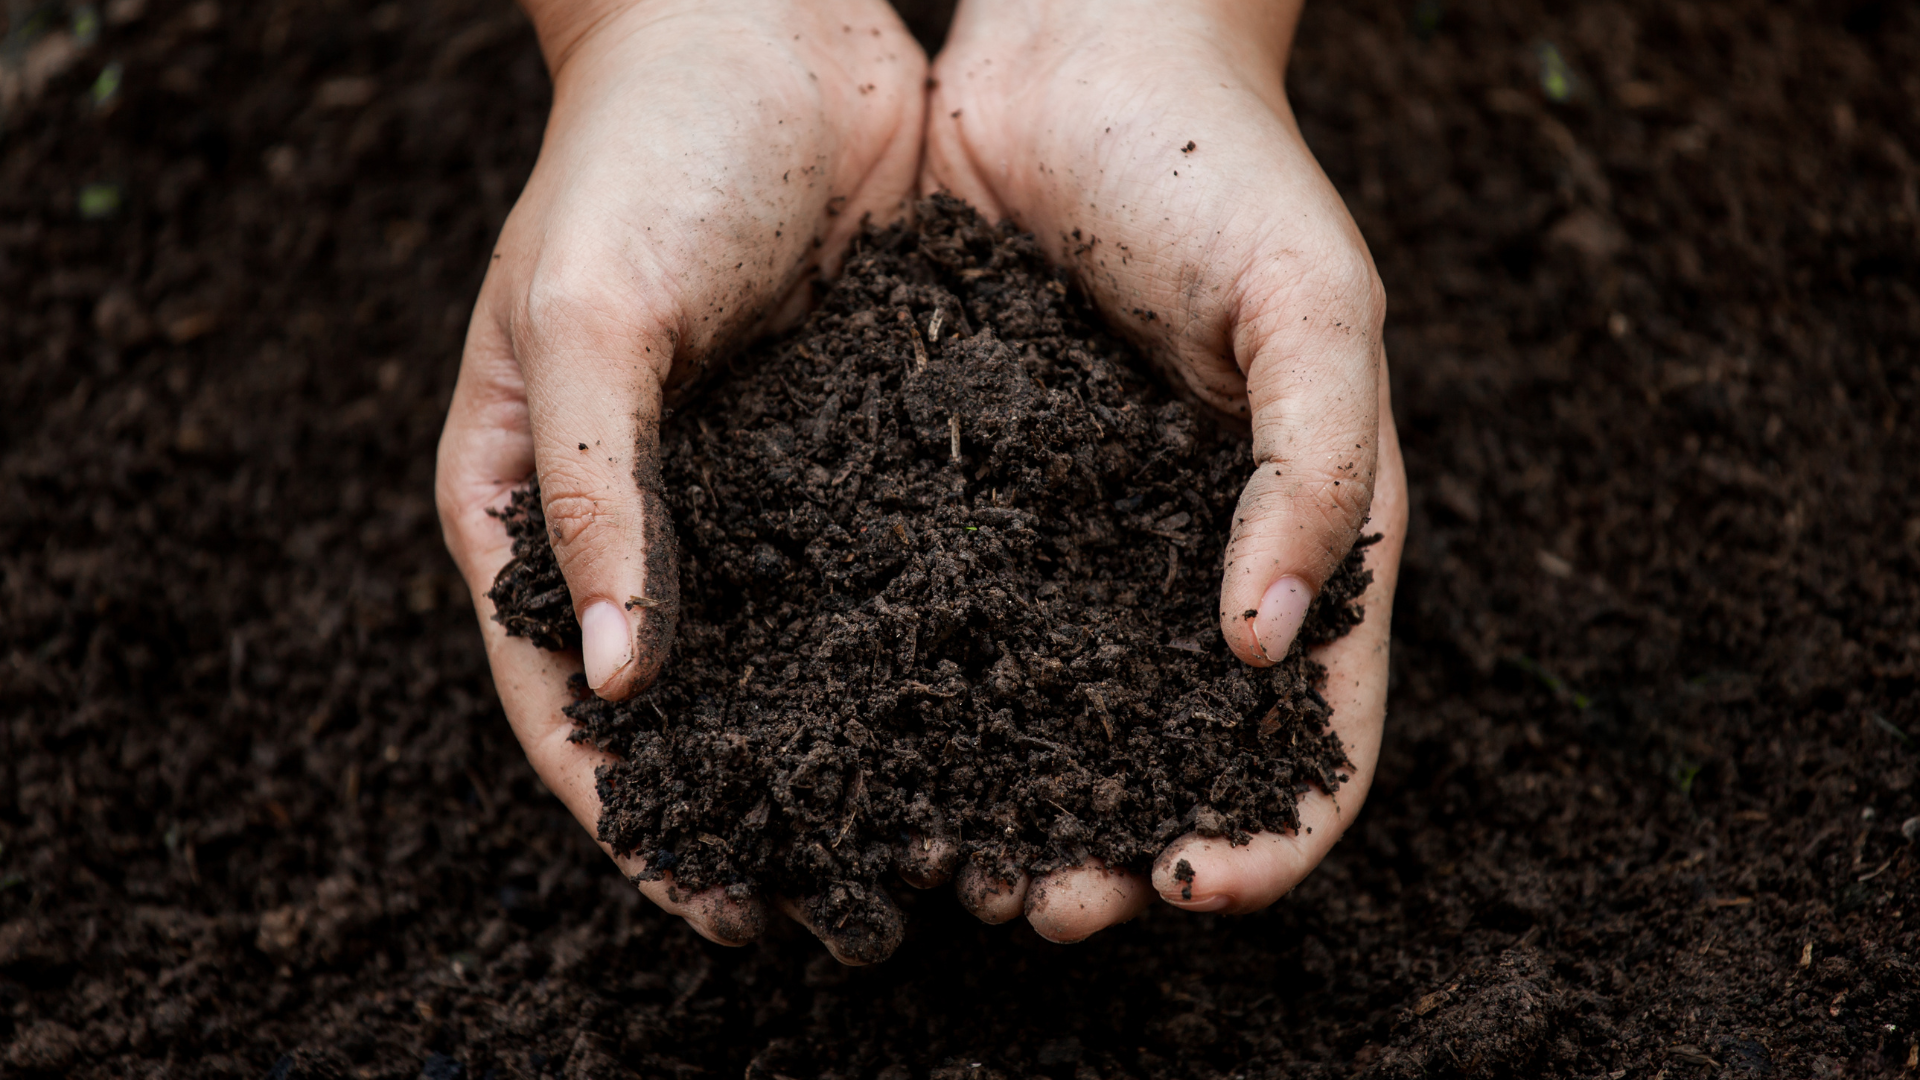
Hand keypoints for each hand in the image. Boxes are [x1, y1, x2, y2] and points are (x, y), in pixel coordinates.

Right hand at [435, 0, 924, 958]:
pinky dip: (916, 648)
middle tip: (837, 910)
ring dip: (848, 749)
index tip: (714, 905)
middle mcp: (639, 516)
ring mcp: (746, 490)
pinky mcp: (847, 450)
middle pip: (683, 704)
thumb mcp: (589, 316)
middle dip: (753, 809)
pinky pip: (876, 572)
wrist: (765, 26)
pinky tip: (987, 710)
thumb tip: (619, 682)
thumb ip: (595, 492)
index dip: (633, 815)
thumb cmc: (639, 154)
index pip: (562, 699)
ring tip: (928, 841)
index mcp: (530, 501)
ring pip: (790, 656)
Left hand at [921, 0, 1408, 940]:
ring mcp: (1080, 535)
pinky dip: (930, 695)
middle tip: (1044, 906)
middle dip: (1119, 846)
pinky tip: (872, 739)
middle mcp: (1189, 559)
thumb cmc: (1226, 170)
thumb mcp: (1315, 307)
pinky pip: (957, 615)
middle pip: (1171, 751)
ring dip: (1014, 800)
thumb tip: (1265, 650)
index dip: (1273, 828)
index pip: (1317, 730)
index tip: (1196, 885)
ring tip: (949, 860)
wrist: (1082, 51)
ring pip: (1054, 708)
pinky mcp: (976, 492)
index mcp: (1305, 535)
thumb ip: (1315, 471)